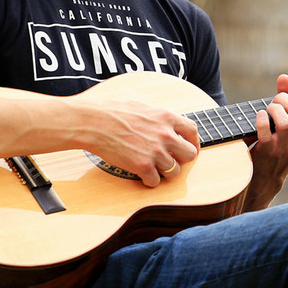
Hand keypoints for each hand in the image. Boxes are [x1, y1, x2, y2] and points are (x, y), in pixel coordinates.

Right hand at [77, 98, 200, 187]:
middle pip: (190, 154)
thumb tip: (165, 124)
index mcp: (166, 116)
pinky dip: (149, 181)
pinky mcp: (142, 166)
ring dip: (165, 172)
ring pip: (174, 172)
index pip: (192, 131)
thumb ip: (158, 117)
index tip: (190, 148)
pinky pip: (156, 181)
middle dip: (182, 159)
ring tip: (153, 168)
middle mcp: (165, 134)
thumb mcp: (142, 106)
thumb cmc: (111, 111)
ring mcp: (155, 151)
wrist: (93, 122)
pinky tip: (142, 175)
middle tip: (172, 160)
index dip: (194, 142)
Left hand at [244, 74, 287, 208]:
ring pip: (285, 120)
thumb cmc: (279, 142)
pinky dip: (261, 119)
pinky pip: (266, 131)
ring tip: (268, 110)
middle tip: (274, 103)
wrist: (266, 175)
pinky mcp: (269, 152)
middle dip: (282, 99)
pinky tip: (259, 117)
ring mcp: (286, 148)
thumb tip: (284, 78)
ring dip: (273, 109)